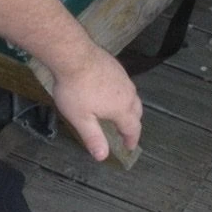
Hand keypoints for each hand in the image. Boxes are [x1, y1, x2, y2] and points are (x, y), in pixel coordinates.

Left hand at [48, 40, 142, 160]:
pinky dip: (122, 94)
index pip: (133, 128)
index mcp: (122, 109)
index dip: (132, 140)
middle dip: (133, 124)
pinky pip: (125, 85)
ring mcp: (124, 78)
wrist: (74, 55)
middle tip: (125, 132)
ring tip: (118, 113)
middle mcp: (128, 94)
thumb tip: (103, 157)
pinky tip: (110, 92)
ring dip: (129, 108)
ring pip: (132, 97)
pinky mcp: (117, 67)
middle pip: (137, 112)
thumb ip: (93, 138)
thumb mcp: (81, 119)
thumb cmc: (76, 90)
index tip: (130, 148)